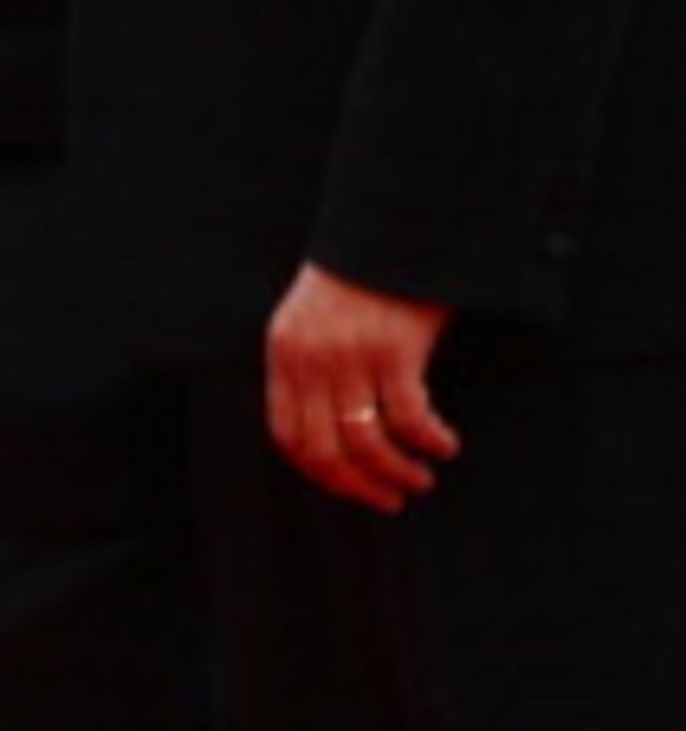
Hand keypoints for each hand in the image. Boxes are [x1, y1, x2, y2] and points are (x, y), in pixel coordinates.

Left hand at [265, 262, 460, 511]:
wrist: (389, 230)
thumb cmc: (361, 280)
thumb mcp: (315, 321)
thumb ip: (313, 368)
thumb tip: (335, 433)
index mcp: (284, 354)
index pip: (287, 435)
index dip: (319, 473)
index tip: (352, 489)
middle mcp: (309, 359)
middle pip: (323, 449)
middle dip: (358, 486)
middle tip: (392, 500)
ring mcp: (349, 355)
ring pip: (365, 441)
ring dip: (397, 471)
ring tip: (421, 478)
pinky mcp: (393, 350)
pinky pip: (408, 418)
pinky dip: (429, 441)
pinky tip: (445, 444)